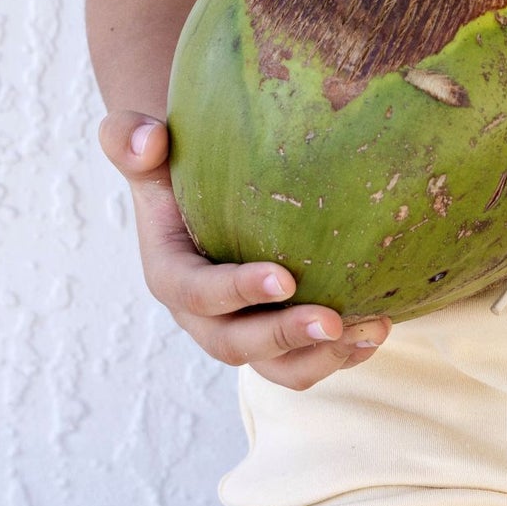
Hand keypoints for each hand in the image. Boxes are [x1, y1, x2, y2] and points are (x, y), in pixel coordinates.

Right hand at [99, 111, 389, 389]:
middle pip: (238, 344)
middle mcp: (204, 316)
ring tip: (370, 331)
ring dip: (323, 356)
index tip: (285, 277)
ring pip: (278, 367)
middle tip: (333, 320)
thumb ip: (128, 139)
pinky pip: (306, 359)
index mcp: (171, 275)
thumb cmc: (172, 164)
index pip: (198, 293)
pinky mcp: (275, 336)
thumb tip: (149, 139)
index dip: (238, 291)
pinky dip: (342, 352)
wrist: (194, 188)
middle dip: (285, 337)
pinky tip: (377, 330)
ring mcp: (242, 330)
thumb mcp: (144, 148)